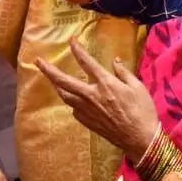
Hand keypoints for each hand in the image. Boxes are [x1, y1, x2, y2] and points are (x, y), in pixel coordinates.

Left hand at [37, 38, 159, 158]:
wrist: (140, 139)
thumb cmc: (143, 111)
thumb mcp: (138, 87)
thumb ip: (124, 73)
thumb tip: (115, 61)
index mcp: (105, 84)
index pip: (87, 62)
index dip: (78, 50)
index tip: (71, 41)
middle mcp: (91, 96)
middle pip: (64, 81)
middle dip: (49, 70)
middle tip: (38, 61)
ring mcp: (87, 110)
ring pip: (65, 96)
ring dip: (56, 85)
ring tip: (51, 78)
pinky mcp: (87, 122)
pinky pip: (74, 108)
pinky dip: (71, 100)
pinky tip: (73, 98)